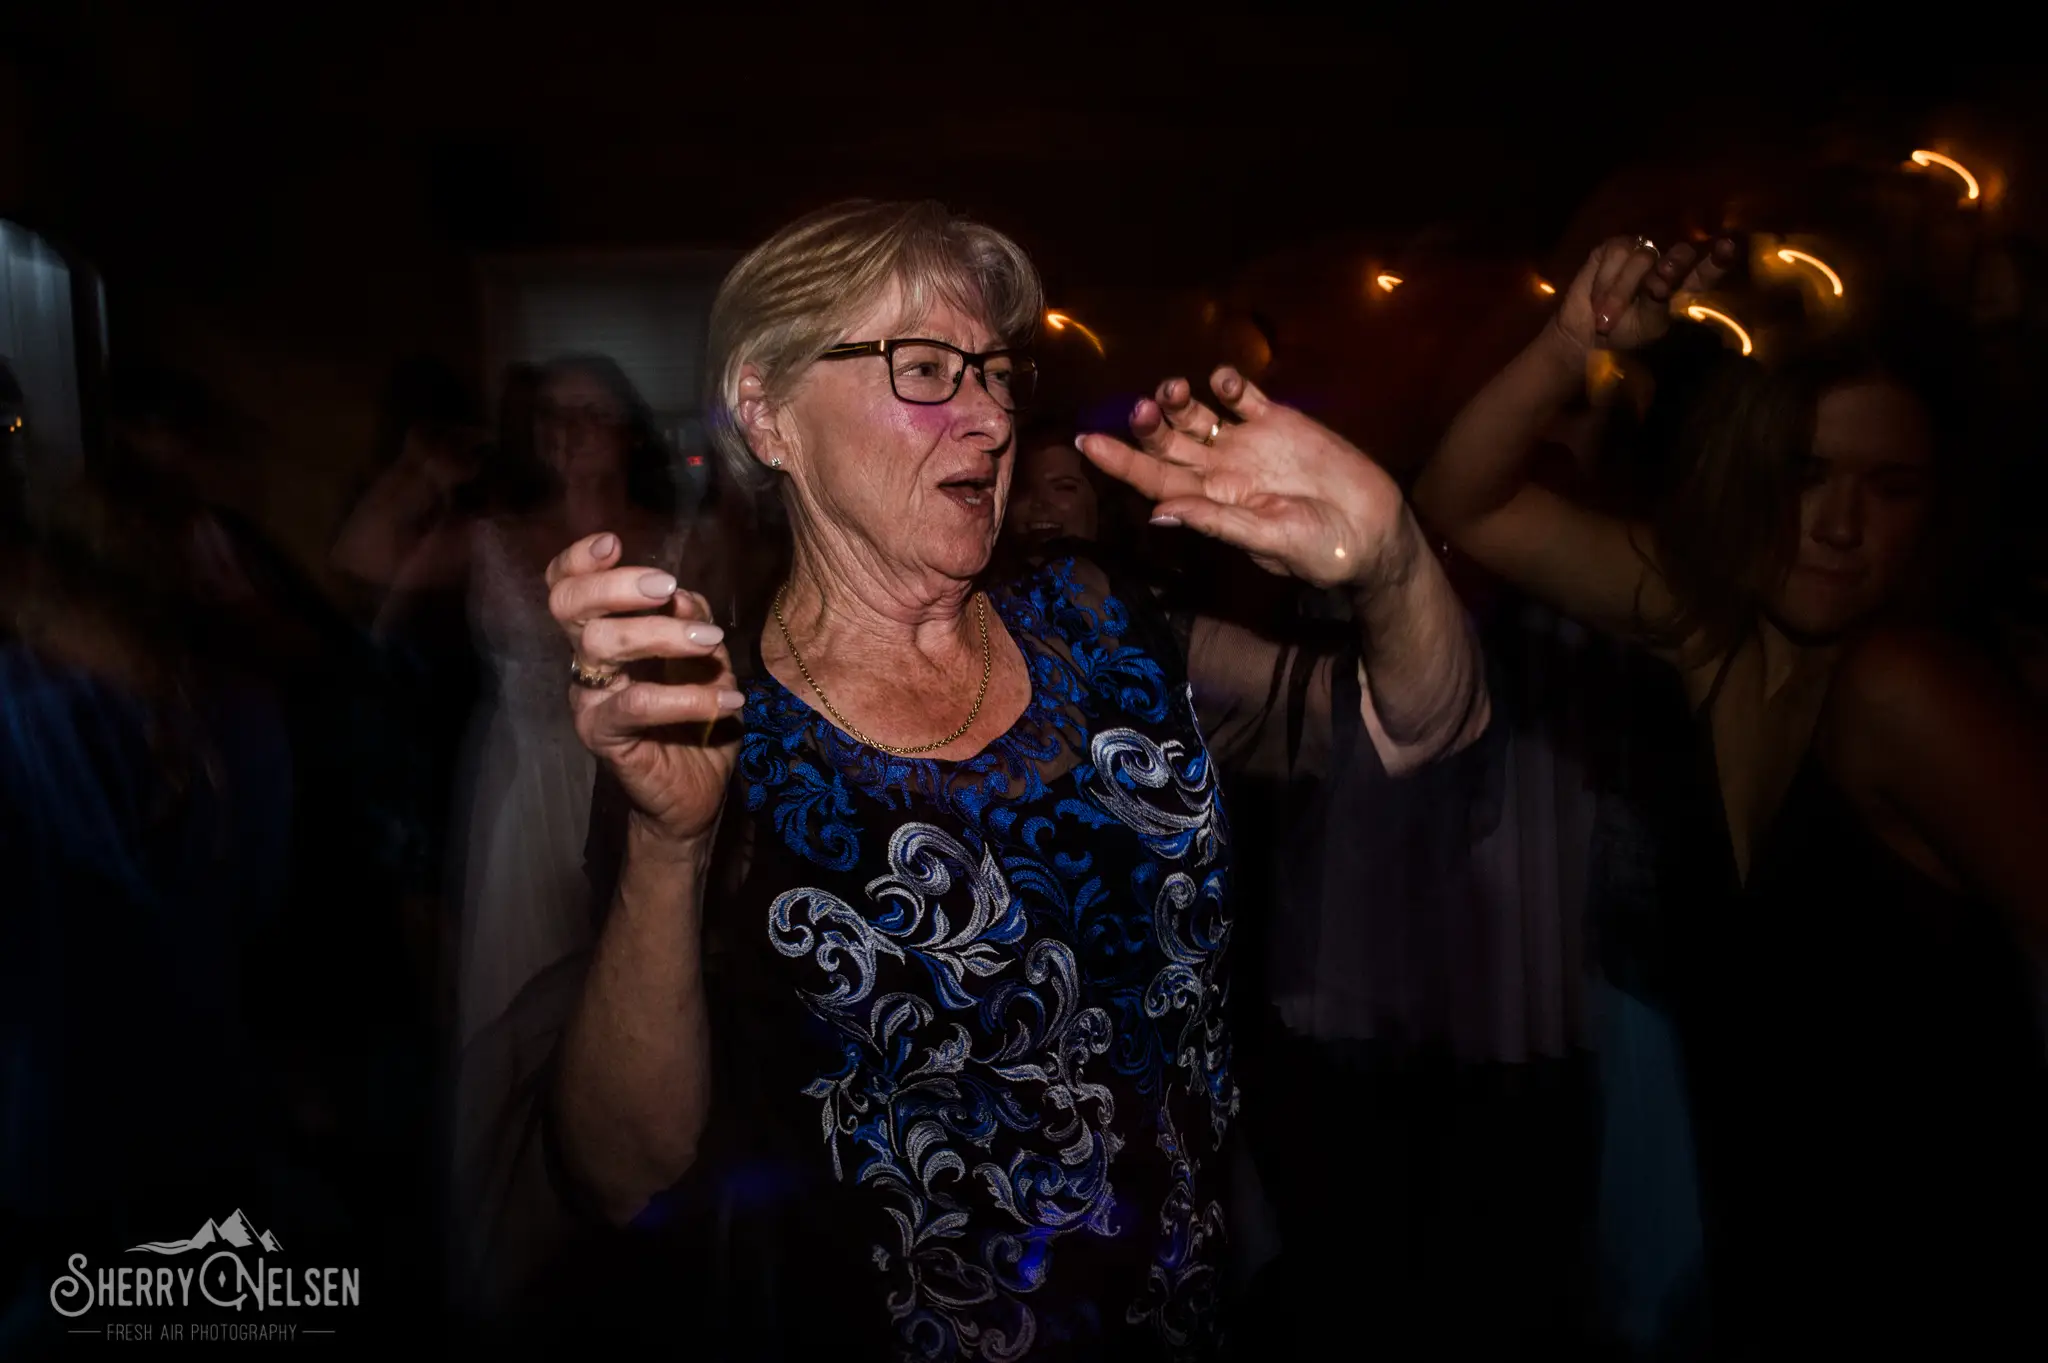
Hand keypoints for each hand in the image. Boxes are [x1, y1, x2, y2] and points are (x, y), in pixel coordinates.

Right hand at [546, 532, 744, 851]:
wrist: (697, 792)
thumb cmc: (697, 720)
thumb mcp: (706, 661)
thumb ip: (692, 623)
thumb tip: (682, 596)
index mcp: (605, 635)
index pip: (567, 588)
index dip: (578, 561)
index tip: (613, 542)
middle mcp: (587, 662)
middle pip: (569, 606)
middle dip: (616, 585)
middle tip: (666, 587)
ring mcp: (590, 699)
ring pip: (601, 644)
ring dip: (661, 634)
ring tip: (709, 641)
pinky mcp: (604, 736)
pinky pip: (636, 703)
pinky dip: (688, 697)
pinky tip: (729, 700)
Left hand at [1078, 368, 1409, 589]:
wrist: (1372, 531)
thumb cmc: (1319, 549)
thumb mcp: (1266, 539)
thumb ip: (1215, 522)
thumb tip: (1158, 514)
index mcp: (1210, 502)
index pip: (1153, 479)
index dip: (1120, 461)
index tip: (1087, 442)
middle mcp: (1220, 470)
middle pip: (1167, 443)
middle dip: (1148, 424)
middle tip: (1143, 409)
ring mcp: (1248, 443)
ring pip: (1197, 415)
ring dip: (1178, 399)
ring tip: (1175, 390)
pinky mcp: (1280, 422)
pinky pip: (1243, 396)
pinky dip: (1228, 383)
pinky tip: (1223, 381)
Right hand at [1553, 235, 1738, 358]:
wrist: (1584, 332)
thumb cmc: (1624, 333)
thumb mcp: (1647, 326)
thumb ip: (1658, 304)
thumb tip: (1657, 284)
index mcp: (1684, 287)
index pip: (1706, 271)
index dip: (1717, 260)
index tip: (1727, 249)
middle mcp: (1668, 264)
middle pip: (1680, 253)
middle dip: (1670, 268)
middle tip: (1655, 290)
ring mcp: (1643, 252)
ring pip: (1642, 258)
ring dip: (1620, 293)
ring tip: (1605, 320)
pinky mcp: (1615, 247)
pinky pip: (1615, 254)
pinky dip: (1604, 282)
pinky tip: (1596, 300)